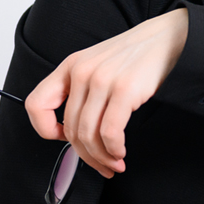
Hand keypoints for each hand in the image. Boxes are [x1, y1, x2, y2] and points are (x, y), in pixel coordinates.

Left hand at [25, 9, 188, 177]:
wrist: (167, 37)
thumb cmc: (137, 55)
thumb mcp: (99, 63)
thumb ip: (83, 90)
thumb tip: (77, 130)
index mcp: (71, 66)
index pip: (37, 104)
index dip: (44, 128)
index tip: (62, 138)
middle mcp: (82, 72)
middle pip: (71, 129)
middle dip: (86, 155)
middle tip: (101, 165)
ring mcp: (102, 80)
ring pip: (89, 135)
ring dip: (102, 157)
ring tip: (115, 162)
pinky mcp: (124, 90)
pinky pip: (110, 132)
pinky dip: (114, 149)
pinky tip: (121, 151)